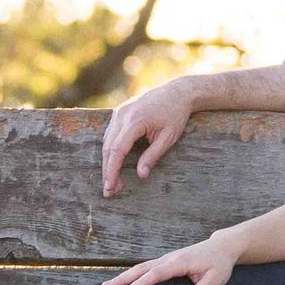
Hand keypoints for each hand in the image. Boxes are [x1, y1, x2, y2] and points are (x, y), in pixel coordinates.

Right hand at [102, 79, 192, 195]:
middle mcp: (123, 115)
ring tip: (113, 181)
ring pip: (106, 141)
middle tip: (109, 191)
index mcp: (135, 121)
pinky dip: (110, 149)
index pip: (117, 150)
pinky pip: (110, 133)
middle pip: (108, 147)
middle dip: (108, 170)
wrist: (178, 92)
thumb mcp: (168, 138)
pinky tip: (114, 163)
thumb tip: (141, 175)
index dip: (112, 171)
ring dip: (108, 162)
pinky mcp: (120, 111)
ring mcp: (119, 112)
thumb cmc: (175, 115)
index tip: (110, 187)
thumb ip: (153, 156)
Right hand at [102, 231, 241, 284]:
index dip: (142, 283)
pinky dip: (132, 274)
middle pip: (142, 268)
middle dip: (123, 278)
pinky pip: (146, 268)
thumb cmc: (220, 264)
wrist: (222, 247)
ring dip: (123, 276)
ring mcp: (166, 259)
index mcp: (180, 262)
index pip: (158, 273)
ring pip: (141, 267)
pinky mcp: (166, 261)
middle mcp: (170, 258)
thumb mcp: (216, 280)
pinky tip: (122, 282)